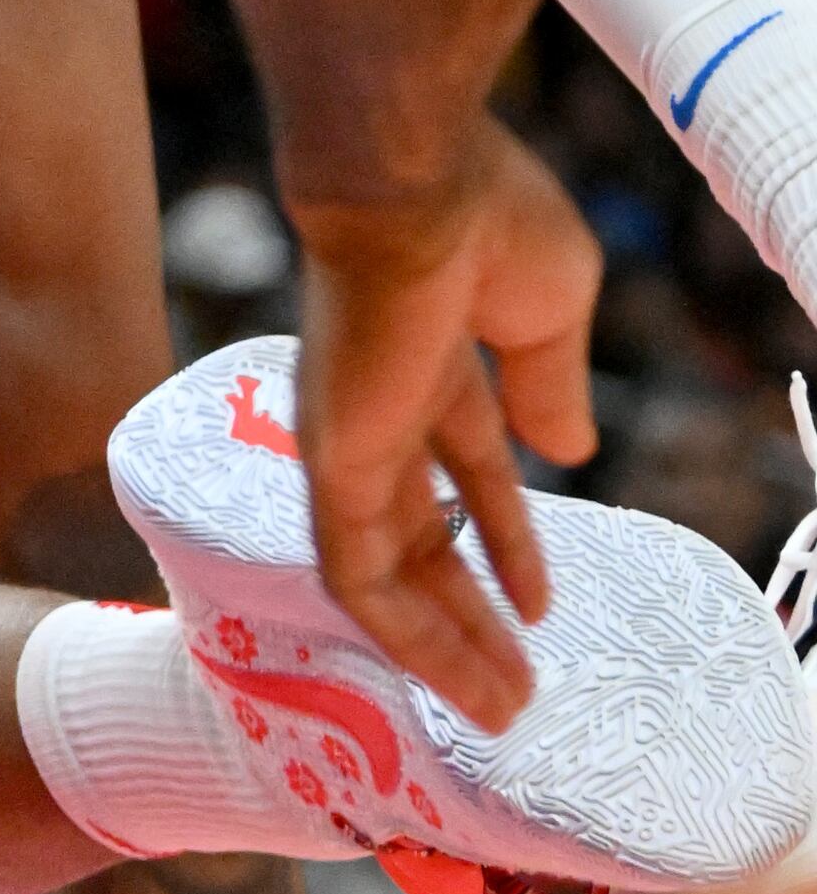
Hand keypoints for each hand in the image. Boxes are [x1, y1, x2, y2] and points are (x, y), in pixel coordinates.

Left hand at [285, 119, 602, 722]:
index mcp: (428, 356)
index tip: (537, 598)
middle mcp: (377, 402)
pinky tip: (462, 682)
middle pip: (420, 529)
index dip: (502, 531)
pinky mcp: (329, 464)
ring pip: (386, 570)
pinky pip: (359, 575)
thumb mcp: (548, 304)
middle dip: (466, 607)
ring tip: (500, 710)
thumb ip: (546, 380)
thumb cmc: (482, 215)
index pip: (463, 462)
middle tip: (512, 679)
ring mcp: (348, 435)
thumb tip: (565, 446)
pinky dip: (408, 635)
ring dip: (441, 644)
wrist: (407, 184)